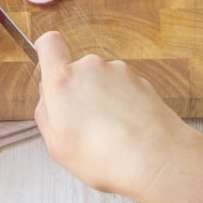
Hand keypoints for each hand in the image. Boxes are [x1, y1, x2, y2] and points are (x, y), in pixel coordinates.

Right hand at [33, 31, 199, 200]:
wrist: (156, 159)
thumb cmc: (104, 156)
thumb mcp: (57, 145)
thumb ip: (45, 113)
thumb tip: (48, 98)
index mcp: (63, 80)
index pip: (49, 44)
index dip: (47, 51)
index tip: (49, 66)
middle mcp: (91, 68)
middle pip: (76, 70)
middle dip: (77, 93)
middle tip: (83, 125)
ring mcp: (118, 72)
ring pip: (101, 81)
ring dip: (102, 100)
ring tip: (110, 133)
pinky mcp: (140, 80)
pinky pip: (123, 89)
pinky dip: (122, 105)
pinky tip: (127, 130)